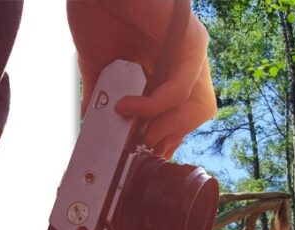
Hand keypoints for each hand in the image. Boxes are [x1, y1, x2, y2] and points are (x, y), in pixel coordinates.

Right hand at [66, 0, 216, 157]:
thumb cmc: (98, 11)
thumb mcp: (99, 64)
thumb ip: (103, 95)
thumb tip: (95, 124)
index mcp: (168, 67)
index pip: (183, 112)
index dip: (169, 136)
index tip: (146, 151)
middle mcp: (186, 61)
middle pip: (199, 113)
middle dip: (173, 136)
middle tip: (144, 146)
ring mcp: (192, 52)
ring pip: (200, 107)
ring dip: (170, 128)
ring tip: (142, 134)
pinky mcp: (191, 42)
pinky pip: (180, 89)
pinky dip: (155, 106)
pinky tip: (129, 107)